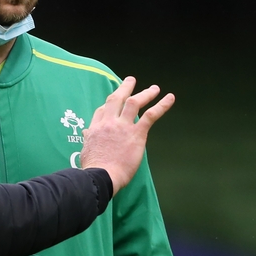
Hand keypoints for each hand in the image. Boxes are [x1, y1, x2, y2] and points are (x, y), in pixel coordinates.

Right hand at [80, 76, 174, 194]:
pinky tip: (170, 98)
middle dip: (125, 88)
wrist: (101, 175)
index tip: (114, 100)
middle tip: (131, 80)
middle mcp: (109, 123)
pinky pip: (150, 115)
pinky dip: (162, 105)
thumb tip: (87, 132)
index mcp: (96, 128)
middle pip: (117, 99)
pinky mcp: (137, 134)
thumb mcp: (85, 150)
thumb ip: (89, 139)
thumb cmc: (93, 168)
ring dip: (146, 93)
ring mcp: (123, 126)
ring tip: (155, 88)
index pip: (102, 110)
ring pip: (134, 102)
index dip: (109, 104)